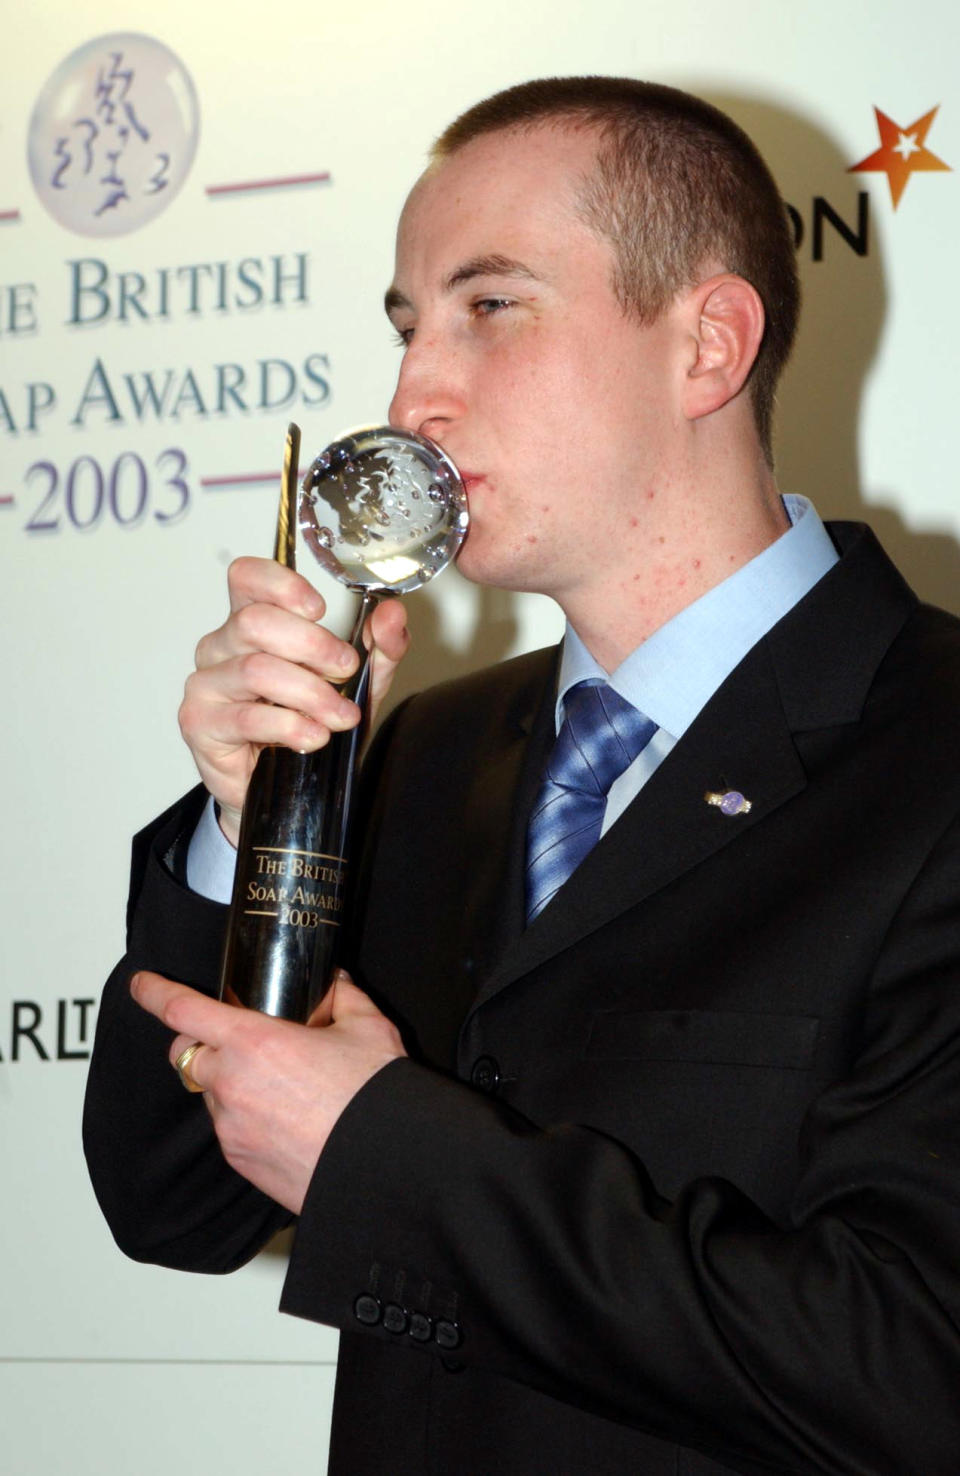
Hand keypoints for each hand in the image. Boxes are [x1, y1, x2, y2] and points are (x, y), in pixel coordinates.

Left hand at [131, 968, 405, 1213]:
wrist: (386, 1166)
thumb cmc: (374, 1097)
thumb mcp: (367, 1027)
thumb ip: (344, 996)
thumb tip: (334, 983)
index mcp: (254, 1042)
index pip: (183, 1010)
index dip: (155, 991)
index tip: (142, 983)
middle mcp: (231, 1084)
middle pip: (184, 1054)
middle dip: (196, 1041)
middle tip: (233, 1037)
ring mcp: (231, 1128)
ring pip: (209, 1093)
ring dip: (227, 1082)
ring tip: (279, 1084)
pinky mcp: (240, 1161)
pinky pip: (228, 1128)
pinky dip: (244, 1116)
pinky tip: (285, 1117)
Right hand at [179, 557, 408, 842]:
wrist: (284, 791)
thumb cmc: (309, 727)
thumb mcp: (356, 684)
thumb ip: (379, 648)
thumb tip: (392, 614)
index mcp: (250, 622)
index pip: (247, 578)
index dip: (282, 585)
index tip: (320, 609)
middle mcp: (220, 647)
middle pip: (255, 622)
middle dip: (313, 645)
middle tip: (345, 670)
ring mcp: (205, 684)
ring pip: (257, 670)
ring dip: (310, 693)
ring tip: (340, 716)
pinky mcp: (199, 723)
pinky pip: (247, 716)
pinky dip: (291, 726)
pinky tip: (314, 736)